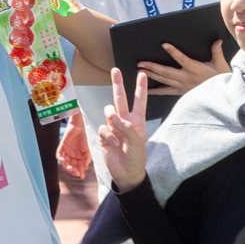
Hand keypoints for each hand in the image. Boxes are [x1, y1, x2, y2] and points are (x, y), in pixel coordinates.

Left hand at [57, 111, 90, 178]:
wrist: (79, 128)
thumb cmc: (83, 138)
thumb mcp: (87, 151)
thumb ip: (86, 159)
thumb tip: (85, 168)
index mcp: (77, 158)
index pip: (77, 167)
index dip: (79, 172)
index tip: (81, 176)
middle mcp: (71, 156)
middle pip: (71, 166)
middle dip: (73, 170)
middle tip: (76, 172)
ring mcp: (66, 152)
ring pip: (64, 162)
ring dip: (67, 166)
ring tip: (71, 168)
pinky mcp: (61, 147)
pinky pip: (58, 155)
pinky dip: (60, 158)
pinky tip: (63, 160)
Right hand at [99, 68, 148, 190]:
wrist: (126, 173)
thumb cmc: (136, 157)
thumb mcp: (138, 141)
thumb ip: (127, 127)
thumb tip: (113, 116)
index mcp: (137, 121)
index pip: (139, 101)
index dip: (140, 87)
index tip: (142, 73)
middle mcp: (125, 121)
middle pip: (120, 99)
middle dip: (118, 84)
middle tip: (115, 70)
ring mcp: (113, 127)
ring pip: (108, 112)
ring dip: (112, 117)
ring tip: (116, 129)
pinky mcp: (103, 136)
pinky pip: (102, 129)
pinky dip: (107, 136)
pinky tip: (112, 145)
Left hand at [137, 40, 230, 94]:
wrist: (220, 97)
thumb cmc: (221, 79)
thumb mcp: (221, 64)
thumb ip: (217, 51)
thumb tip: (218, 40)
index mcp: (195, 69)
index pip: (182, 59)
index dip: (173, 52)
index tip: (164, 45)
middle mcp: (186, 78)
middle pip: (166, 72)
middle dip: (152, 67)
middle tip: (140, 63)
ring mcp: (182, 86)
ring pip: (164, 80)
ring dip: (151, 75)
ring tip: (140, 71)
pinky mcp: (181, 92)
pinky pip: (166, 92)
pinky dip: (156, 91)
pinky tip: (147, 90)